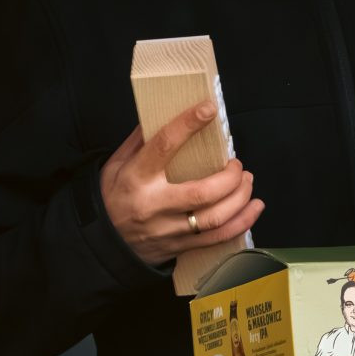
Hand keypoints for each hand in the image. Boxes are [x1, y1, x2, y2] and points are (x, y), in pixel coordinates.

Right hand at [100, 101, 264, 268]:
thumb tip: (164, 112)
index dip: (188, 124)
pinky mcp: (180, 246)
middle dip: (229, 177)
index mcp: (136, 178)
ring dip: (240, 198)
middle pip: (202, 192)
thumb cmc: (110, 199)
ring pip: (215, 218)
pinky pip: (217, 237)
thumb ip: (140, 141)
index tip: (209, 109)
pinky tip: (254, 208)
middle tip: (237, 164)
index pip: (164, 145)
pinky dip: (242, 223)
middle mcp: (154, 205)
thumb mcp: (116, 165)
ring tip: (247, 181)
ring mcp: (168, 230)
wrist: (100, 245)